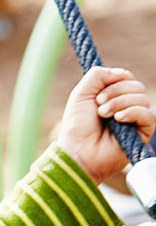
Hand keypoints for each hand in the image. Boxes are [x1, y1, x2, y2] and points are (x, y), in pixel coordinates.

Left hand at [57, 66, 153, 184]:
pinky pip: (148, 115)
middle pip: (136, 86)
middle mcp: (127, 106)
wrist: (78, 152)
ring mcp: (135, 119)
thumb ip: (97, 75)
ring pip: (142, 98)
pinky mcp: (143, 133)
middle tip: (99, 106)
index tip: (97, 94)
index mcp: (113, 96)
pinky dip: (133, 112)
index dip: (115, 80)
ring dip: (120, 103)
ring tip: (103, 115)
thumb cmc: (77, 126)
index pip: (127, 77)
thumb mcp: (81, 94)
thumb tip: (121, 72)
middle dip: (115, 92)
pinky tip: (119, 119)